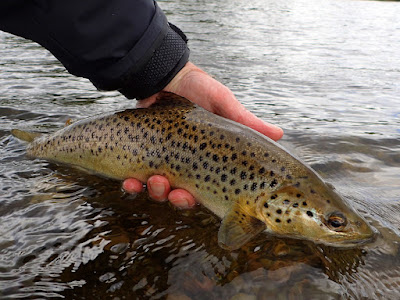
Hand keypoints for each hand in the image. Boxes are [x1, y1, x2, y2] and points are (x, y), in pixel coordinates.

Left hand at [123, 62, 283, 208]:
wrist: (165, 73)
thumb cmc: (199, 89)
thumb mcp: (224, 104)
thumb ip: (247, 122)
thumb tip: (280, 135)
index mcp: (206, 159)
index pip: (203, 189)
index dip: (197, 199)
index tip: (192, 197)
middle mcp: (183, 164)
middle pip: (179, 195)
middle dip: (175, 199)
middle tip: (173, 192)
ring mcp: (161, 160)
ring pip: (157, 190)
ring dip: (154, 191)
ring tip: (152, 181)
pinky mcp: (141, 154)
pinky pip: (134, 177)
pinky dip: (131, 184)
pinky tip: (128, 182)